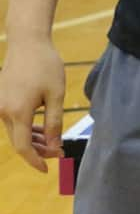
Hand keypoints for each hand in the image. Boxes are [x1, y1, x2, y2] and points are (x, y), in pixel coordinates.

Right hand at [0, 36, 66, 171]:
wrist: (27, 43)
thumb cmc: (45, 65)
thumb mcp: (56, 94)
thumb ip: (55, 121)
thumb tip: (55, 145)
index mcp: (17, 112)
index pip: (23, 147)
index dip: (35, 161)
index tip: (48, 170)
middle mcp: (3, 112)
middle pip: (19, 142)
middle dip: (38, 151)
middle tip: (60, 153)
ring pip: (16, 132)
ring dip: (33, 139)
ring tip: (53, 142)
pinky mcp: (1, 100)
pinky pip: (13, 121)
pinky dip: (27, 127)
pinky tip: (42, 129)